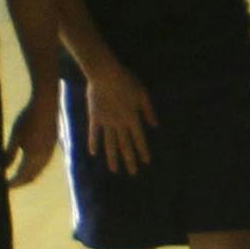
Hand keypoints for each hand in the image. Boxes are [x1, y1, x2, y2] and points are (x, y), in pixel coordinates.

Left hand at [2, 90, 58, 187]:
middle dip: (20, 182)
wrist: (47, 105)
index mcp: (33, 156)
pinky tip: (28, 163)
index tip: (3, 185)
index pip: (22, 176)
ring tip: (17, 175)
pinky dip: (35, 168)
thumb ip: (7, 155)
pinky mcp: (52, 146)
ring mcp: (50, 152)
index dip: (13, 183)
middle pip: (31, 176)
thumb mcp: (15, 136)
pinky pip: (43, 164)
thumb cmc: (28, 119)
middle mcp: (43, 157)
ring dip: (28, 176)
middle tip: (9, 183)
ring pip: (39, 171)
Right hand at [83, 57, 154, 174]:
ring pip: (110, 143)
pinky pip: (94, 133)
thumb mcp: (143, 94)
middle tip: (132, 173)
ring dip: (113, 157)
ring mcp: (106, 122)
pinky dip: (94, 143)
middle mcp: (119, 124)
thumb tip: (155, 125)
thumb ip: (148, 110)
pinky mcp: (95, 117)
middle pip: (125, 145)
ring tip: (115, 170)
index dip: (143, 151)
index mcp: (133, 118)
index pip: (139, 138)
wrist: (105, 74)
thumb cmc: (127, 81)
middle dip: (129, 160)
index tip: (146, 162)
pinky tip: (94, 153)